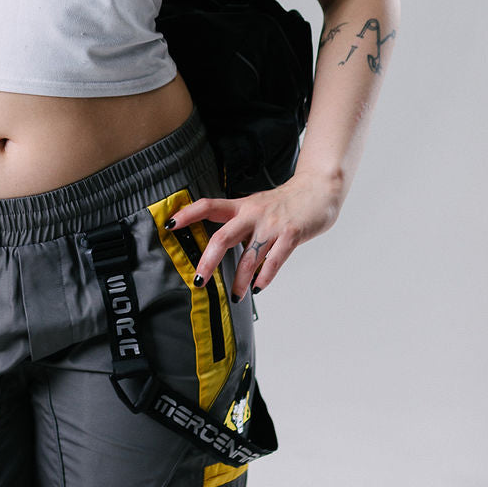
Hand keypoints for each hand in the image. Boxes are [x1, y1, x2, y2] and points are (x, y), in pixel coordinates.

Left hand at [168, 172, 342, 300]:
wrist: (318, 190)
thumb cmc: (284, 203)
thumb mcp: (256, 208)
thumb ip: (239, 226)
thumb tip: (219, 251)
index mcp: (241, 206)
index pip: (208, 206)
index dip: (188, 214)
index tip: (169, 225)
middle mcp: (253, 214)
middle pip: (223, 237)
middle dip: (208, 261)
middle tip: (198, 281)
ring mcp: (272, 225)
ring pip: (249, 257)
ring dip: (239, 280)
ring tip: (233, 296)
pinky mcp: (291, 235)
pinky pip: (274, 260)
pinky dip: (264, 277)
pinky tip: (258, 288)